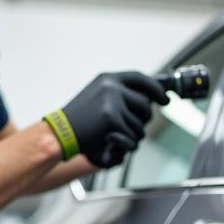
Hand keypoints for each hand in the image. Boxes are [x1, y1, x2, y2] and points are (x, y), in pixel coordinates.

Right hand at [44, 72, 168, 168]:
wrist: (58, 134)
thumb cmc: (77, 123)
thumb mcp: (96, 99)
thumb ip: (119, 96)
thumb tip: (148, 100)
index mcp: (107, 79)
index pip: (140, 79)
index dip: (156, 89)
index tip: (165, 99)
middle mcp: (111, 86)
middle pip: (145, 105)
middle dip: (143, 120)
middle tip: (129, 129)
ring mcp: (112, 101)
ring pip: (140, 125)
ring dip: (131, 136)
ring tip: (111, 136)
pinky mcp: (112, 118)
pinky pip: (131, 137)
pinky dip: (124, 145)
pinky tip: (108, 142)